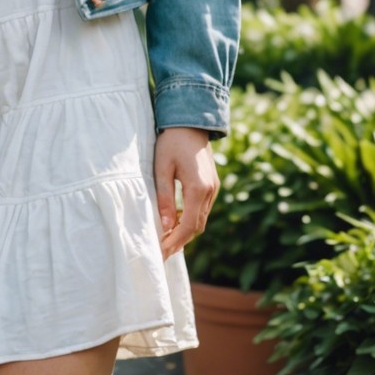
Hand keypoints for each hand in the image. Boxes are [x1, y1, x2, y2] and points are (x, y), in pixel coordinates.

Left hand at [153, 127, 219, 259]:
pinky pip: (203, 209)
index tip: (161, 252)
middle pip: (197, 227)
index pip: (189, 226)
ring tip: (166, 239)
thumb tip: (166, 226)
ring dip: (185, 231)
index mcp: (198, 188)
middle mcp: (210, 191)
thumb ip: (165, 198)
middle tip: (161, 250)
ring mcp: (214, 188)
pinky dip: (191, 219)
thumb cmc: (172, 141)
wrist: (191, 121)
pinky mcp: (212, 184)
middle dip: (180, 241)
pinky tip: (176, 221)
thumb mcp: (162, 168)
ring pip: (201, 219)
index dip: (175, 242)